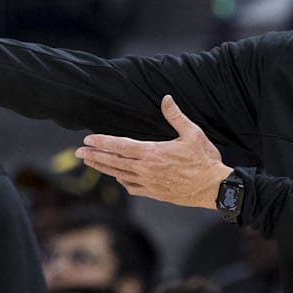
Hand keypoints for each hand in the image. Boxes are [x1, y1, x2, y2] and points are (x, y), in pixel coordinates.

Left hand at [75, 95, 231, 209]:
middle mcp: (146, 169)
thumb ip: (176, 116)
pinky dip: (122, 181)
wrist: (213, 188)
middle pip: (113, 161)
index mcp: (152, 153)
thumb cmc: (205, 160)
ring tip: (91, 162)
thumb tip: (166, 98)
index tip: (88, 139)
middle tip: (78, 152)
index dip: (102, 141)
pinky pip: (132, 187)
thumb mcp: (193, 133)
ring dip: (103, 168)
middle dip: (94, 155)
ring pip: (119, 175)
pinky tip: (118, 177)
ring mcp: (149, 183)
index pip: (120, 146)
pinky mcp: (155, 193)